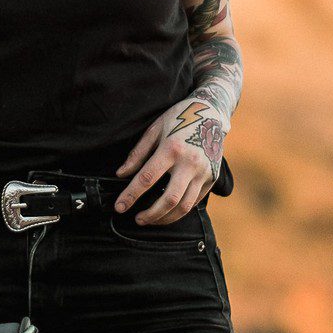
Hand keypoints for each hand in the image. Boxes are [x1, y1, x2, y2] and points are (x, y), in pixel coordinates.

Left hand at [114, 98, 225, 225]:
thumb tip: (121, 174)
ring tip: (152, 220)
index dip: (131, 196)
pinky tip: (169, 212)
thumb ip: (137, 154)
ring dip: (166, 218)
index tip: (120, 207)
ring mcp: (203, 172)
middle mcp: (189, 163)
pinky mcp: (212, 177)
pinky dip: (181, 210)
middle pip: (168, 199)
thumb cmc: (179, 118)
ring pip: (184, 206)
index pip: (147, 178)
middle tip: (138, 219)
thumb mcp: (154, 130)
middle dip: (151, 214)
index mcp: (171, 149)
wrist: (211, 112)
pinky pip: (195, 200)